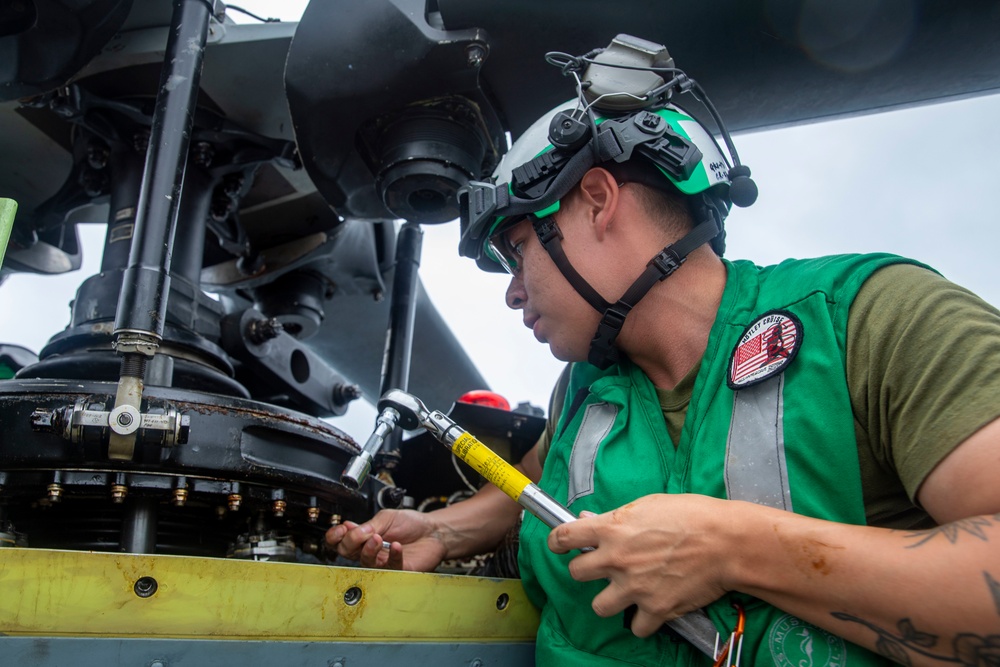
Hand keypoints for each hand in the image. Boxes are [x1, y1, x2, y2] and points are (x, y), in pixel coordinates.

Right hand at [324, 509, 447, 571]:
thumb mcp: (386, 518)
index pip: (340, 542)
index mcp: (364, 538)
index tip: (341, 529)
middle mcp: (370, 552)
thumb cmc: (411, 524)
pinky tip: (396, 545)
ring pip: (365, 563)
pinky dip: (392, 556)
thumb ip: (369, 525)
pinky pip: (389, 568)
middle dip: (350, 542)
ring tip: (378, 538)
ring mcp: (383, 563)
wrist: (434, 531)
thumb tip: (352, 530)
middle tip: (362, 533)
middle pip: (347, 553)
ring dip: (368, 550)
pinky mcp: (398, 571)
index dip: (335, 537)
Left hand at [547, 494, 739, 636]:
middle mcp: (617, 559)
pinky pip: (635, 627)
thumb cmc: (692, 515)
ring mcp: (634, 587)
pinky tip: (652, 607)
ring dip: (610, 600)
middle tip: (603, 568)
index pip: (564, 536)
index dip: (557, 541)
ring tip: (626, 591)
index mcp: (612, 528)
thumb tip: (590, 521)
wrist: (726, 542)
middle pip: (576, 573)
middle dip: (586, 570)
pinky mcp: (655, 609)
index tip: (559, 545)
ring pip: (599, 606)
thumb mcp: (648, 504)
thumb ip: (617, 517)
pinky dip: (643, 621)